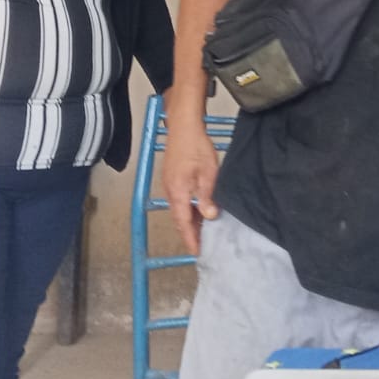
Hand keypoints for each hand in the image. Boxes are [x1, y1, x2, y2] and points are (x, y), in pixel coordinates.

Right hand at [162, 118, 220, 252]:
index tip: (197, 252)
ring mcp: (170, 184)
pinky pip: (180, 199)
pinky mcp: (172, 177)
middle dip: (190, 233)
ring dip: (190, 220)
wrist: (184, 126)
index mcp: (178, 193)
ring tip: (204, 230)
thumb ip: (207, 196)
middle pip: (179, 218)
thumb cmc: (197, 147)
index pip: (183, 223)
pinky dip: (189, 208)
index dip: (190, 238)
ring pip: (180, 209)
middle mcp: (170, 191)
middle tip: (203, 245)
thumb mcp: (208, 173)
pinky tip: (200, 209)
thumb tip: (209, 216)